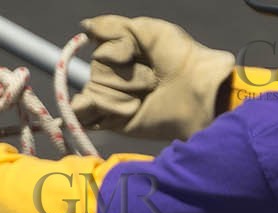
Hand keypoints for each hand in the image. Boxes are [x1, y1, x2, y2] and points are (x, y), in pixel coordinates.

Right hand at [72, 15, 234, 140]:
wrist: (195, 90)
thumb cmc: (178, 56)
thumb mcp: (145, 29)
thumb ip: (111, 26)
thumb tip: (83, 27)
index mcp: (123, 56)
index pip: (100, 50)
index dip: (114, 50)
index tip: (135, 54)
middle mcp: (115, 79)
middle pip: (96, 70)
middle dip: (121, 72)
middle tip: (152, 78)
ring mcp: (112, 101)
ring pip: (94, 88)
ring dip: (120, 90)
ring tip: (146, 94)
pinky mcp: (112, 121)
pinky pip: (85, 111)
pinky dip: (87, 109)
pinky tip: (99, 111)